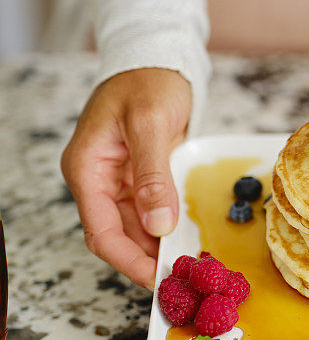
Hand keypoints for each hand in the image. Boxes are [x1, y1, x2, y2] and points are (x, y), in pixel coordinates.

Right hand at [61, 68, 191, 289]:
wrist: (158, 60)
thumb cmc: (148, 82)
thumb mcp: (150, 124)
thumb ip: (152, 176)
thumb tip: (157, 225)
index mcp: (88, 169)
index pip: (101, 231)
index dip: (129, 261)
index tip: (159, 279)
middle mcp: (98, 180)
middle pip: (117, 236)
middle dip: (147, 260)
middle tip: (183, 279)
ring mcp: (118, 181)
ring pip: (135, 229)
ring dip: (158, 248)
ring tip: (190, 266)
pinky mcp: (140, 178)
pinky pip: (150, 213)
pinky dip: (166, 229)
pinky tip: (187, 241)